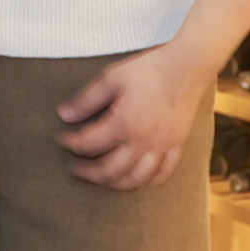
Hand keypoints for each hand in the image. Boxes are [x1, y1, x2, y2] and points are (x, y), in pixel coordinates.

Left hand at [55, 40, 206, 189]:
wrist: (188, 67)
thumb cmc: (149, 70)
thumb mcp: (110, 79)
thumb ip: (86, 100)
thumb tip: (64, 115)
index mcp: (123, 124)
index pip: (88, 144)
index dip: (70, 144)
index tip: (61, 140)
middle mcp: (143, 141)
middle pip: (109, 170)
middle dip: (87, 172)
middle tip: (74, 168)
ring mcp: (162, 146)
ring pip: (136, 179)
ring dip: (115, 183)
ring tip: (101, 178)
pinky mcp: (177, 145)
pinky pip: (163, 174)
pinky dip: (147, 181)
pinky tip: (136, 179)